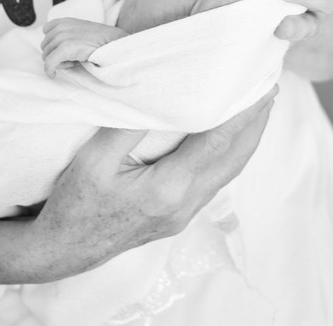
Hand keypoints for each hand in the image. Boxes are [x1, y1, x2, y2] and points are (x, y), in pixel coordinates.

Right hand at [25, 88, 277, 280]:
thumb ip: (128, 124)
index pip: (217, 141)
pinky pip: (215, 179)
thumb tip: (157, 91)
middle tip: (268, 85)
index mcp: (168, 188)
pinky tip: (227, 137)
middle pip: (234, 157)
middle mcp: (185, 204)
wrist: (63, 249)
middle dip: (255, 121)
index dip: (242, 111)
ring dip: (245, 138)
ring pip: (228, 171)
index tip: (258, 82)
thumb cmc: (75, 203)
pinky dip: (229, 153)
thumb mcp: (93, 159)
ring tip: (256, 105)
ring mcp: (184, 214)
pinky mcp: (179, 216)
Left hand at [41, 18, 128, 76]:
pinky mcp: (65, 48)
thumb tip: (55, 50)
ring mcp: (62, 37)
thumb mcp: (80, 30)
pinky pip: (49, 63)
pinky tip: (53, 75)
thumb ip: (66, 34)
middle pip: (45, 46)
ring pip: (47, 56)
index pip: (46, 32)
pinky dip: (49, 70)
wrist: (112, 42)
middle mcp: (60, 27)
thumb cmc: (98, 40)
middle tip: (72, 57)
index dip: (53, 43)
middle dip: (56, 54)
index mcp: (63, 21)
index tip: (63, 49)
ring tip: (73, 61)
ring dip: (58, 61)